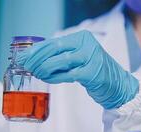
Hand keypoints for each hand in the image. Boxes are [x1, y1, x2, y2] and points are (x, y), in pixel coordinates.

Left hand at [16, 30, 138, 108]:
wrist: (117, 84)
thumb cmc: (94, 70)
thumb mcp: (79, 57)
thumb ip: (62, 54)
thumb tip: (35, 56)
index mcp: (82, 38)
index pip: (54, 41)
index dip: (37, 49)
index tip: (24, 56)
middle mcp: (87, 45)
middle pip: (55, 49)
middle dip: (37, 58)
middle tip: (26, 65)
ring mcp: (90, 59)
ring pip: (60, 62)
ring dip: (44, 68)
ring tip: (35, 73)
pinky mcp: (91, 74)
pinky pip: (67, 75)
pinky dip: (55, 77)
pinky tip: (46, 79)